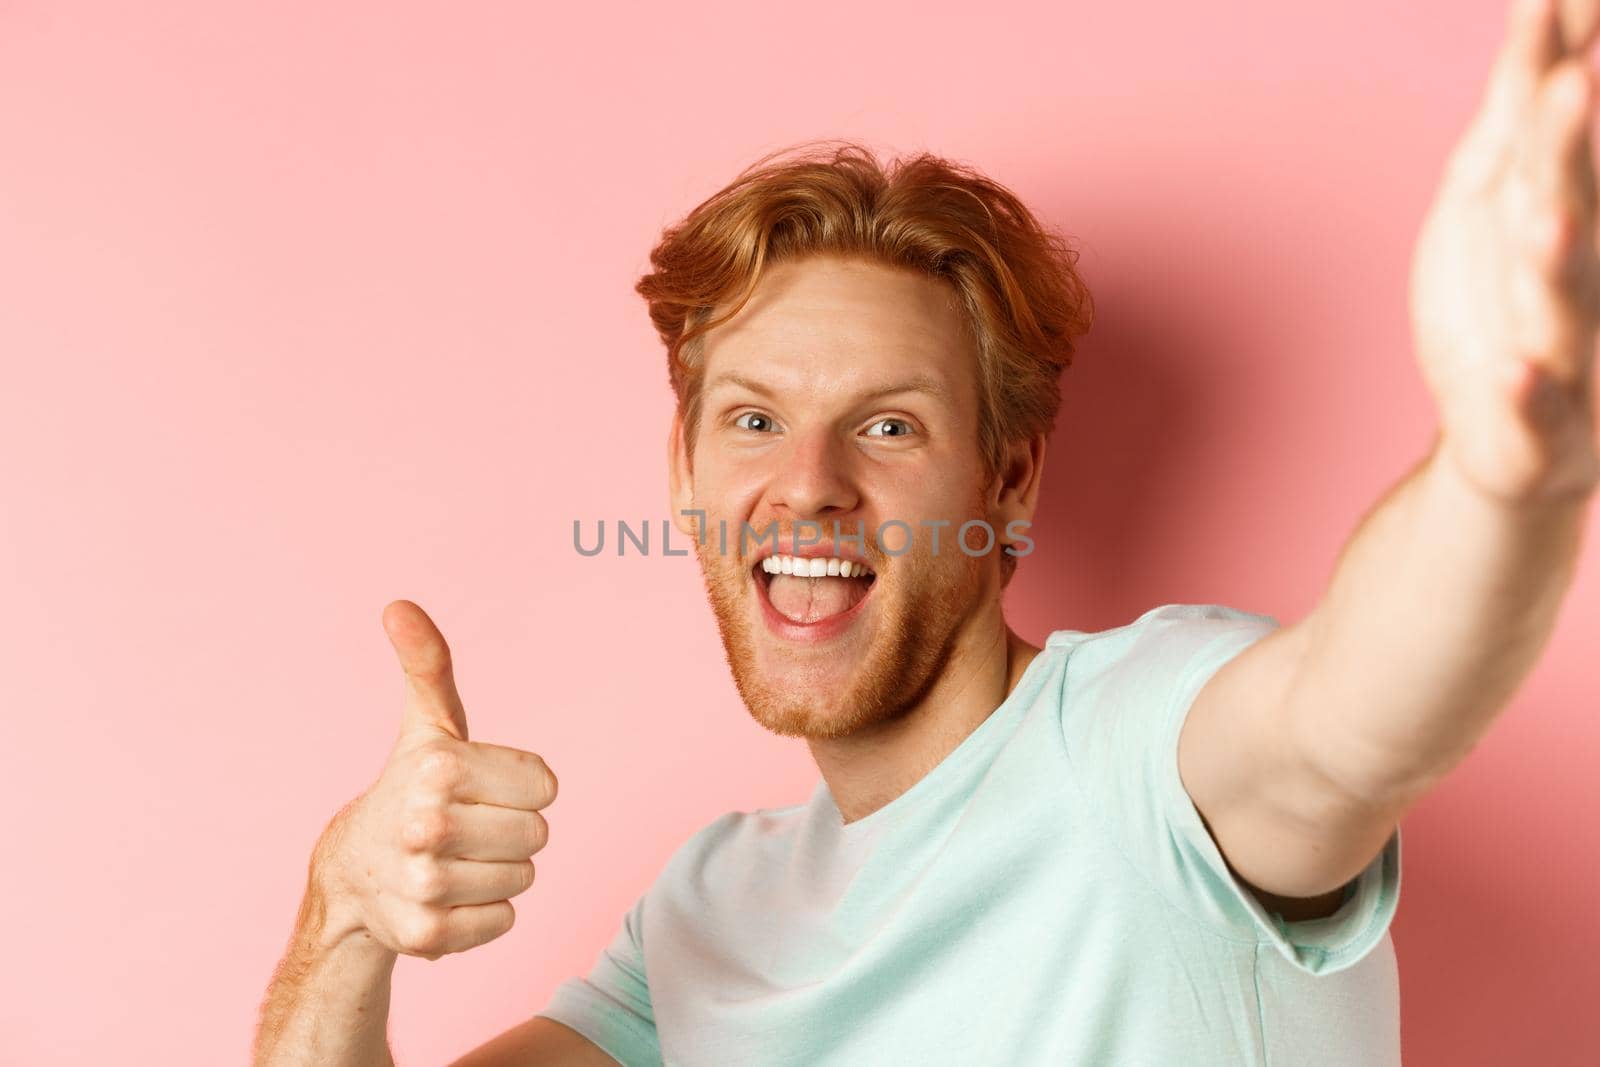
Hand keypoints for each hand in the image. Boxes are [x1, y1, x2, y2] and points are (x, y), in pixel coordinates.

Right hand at [310, 600, 557, 960]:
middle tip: (465, 826)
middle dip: (510, 831)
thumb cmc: (410, 787)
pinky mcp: (426, 936)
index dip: (519, 789)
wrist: (351, 873)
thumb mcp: (427, 722)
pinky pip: (504, 922)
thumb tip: (398, 605)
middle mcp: (426, 826)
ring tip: (454, 859)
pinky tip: (446, 897)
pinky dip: (483, 914)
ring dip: (498, 872)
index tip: (478, 788)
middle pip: (539, 835)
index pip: (547, 787)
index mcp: (440, 767)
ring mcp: (424, 885)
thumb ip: (428, 663)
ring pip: (523, 879)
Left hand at [1410, 0, 1599, 505]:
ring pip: (1562, 303)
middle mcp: (1576, 274)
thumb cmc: (1503, 308)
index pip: (1555, 135)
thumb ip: (1513, 115)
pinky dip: (1529, 394)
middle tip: (1571, 83)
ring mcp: (1567, 352)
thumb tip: (1541, 10)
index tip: (1554, 0)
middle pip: (1570, 203)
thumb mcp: (1489, 202)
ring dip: (1557, 263)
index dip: (1552, 68)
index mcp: (1565, 215)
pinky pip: (1536, 411)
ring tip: (1544, 221)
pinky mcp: (1541, 427)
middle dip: (1571, 148)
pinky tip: (1518, 372)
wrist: (1515, 447)